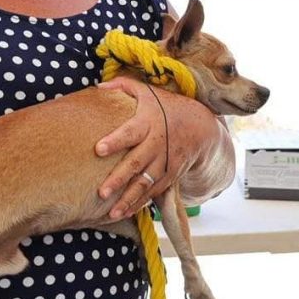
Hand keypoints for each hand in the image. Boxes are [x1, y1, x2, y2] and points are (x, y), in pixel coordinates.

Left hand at [94, 77, 218, 219]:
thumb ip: (122, 86)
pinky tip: (125, 212)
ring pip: (145, 184)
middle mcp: (156, 144)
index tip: (98, 149)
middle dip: (119, 178)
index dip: (115, 141)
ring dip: (129, 199)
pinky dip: (140, 204)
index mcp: (148, 122)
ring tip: (112, 212)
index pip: (129, 133)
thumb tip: (98, 86)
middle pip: (136, 164)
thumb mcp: (147, 91)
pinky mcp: (170, 175)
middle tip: (101, 192)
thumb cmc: (165, 106)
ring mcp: (165, 162)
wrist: (200, 125)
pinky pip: (154, 192)